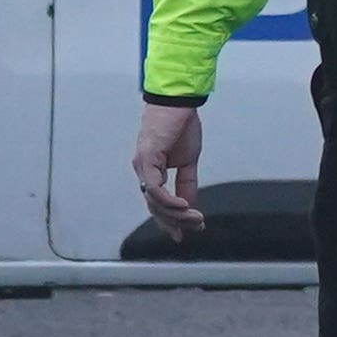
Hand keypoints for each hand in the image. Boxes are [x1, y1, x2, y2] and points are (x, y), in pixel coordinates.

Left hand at [133, 99, 204, 233]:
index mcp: (150, 170)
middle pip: (154, 206)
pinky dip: (169, 201)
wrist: (179, 102)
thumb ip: (187, 182)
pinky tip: (184, 206)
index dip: (169, 221)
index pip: (156, 203)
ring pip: (154, 201)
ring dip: (176, 213)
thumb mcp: (188, 160)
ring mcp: (142, 166)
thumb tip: (189, 203)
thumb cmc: (181, 124)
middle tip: (194, 228)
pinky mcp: (146, 159)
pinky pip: (155, 188)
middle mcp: (142, 170)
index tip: (183, 234)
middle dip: (174, 222)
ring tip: (195, 218)